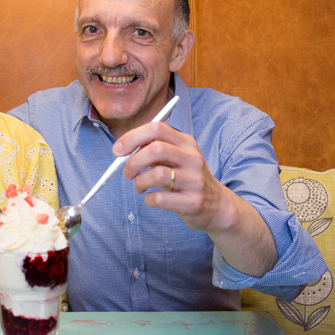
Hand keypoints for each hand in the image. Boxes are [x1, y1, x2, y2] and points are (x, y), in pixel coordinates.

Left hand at [113, 122, 277, 276]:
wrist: (217, 205)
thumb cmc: (186, 178)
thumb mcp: (175, 158)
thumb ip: (153, 151)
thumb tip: (122, 150)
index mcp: (186, 142)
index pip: (157, 129)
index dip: (132, 137)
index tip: (118, 151)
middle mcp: (193, 158)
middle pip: (156, 149)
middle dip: (133, 161)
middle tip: (127, 172)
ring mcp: (195, 180)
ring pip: (157, 174)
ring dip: (139, 182)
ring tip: (140, 187)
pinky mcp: (193, 202)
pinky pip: (160, 199)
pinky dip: (148, 199)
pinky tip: (151, 199)